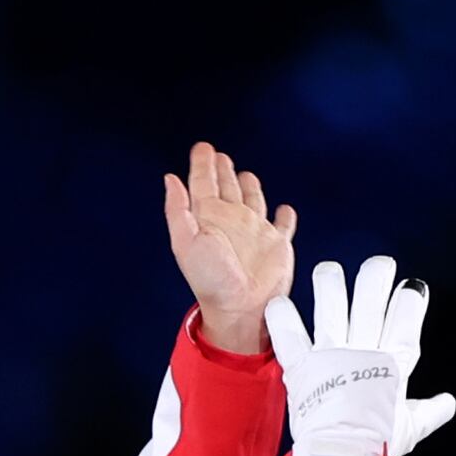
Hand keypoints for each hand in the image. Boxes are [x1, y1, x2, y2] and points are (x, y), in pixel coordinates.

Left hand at [160, 140, 295, 354]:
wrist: (241, 307)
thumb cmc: (212, 280)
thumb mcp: (186, 242)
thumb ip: (178, 210)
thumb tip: (171, 179)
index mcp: (210, 218)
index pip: (204, 183)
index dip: (202, 164)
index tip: (203, 148)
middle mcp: (232, 221)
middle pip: (227, 187)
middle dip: (223, 170)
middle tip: (220, 155)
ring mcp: (255, 231)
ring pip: (253, 200)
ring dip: (249, 186)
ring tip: (245, 174)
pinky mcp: (277, 244)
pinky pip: (283, 225)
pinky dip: (285, 216)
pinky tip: (284, 209)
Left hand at [272, 255, 455, 455]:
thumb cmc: (381, 446)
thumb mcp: (412, 428)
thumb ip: (430, 412)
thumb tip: (449, 404)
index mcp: (393, 365)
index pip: (405, 320)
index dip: (409, 301)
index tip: (411, 287)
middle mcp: (363, 352)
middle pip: (371, 304)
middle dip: (375, 279)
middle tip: (378, 265)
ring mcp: (331, 357)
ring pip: (331, 309)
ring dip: (330, 286)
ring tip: (328, 272)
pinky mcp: (302, 368)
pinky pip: (289, 337)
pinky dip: (282, 320)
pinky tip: (278, 304)